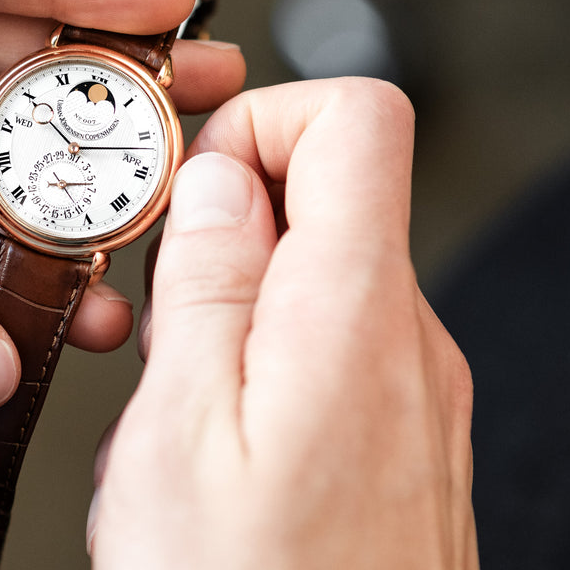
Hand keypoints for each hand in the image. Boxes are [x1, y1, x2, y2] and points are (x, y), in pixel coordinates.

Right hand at [88, 79, 477, 569]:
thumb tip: (214, 178)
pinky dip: (259, 370)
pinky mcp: (400, 444)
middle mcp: (408, 343)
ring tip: (177, 407)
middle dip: (223, 232)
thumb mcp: (179, 430)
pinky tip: (215, 454)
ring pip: (314, 280)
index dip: (261, 121)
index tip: (187, 188)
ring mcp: (413, 396)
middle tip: (156, 320)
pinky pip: (325, 354)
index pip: (358, 116)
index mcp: (356, 313)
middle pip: (327, 195)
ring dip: (230, 312)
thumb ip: (205, 280)